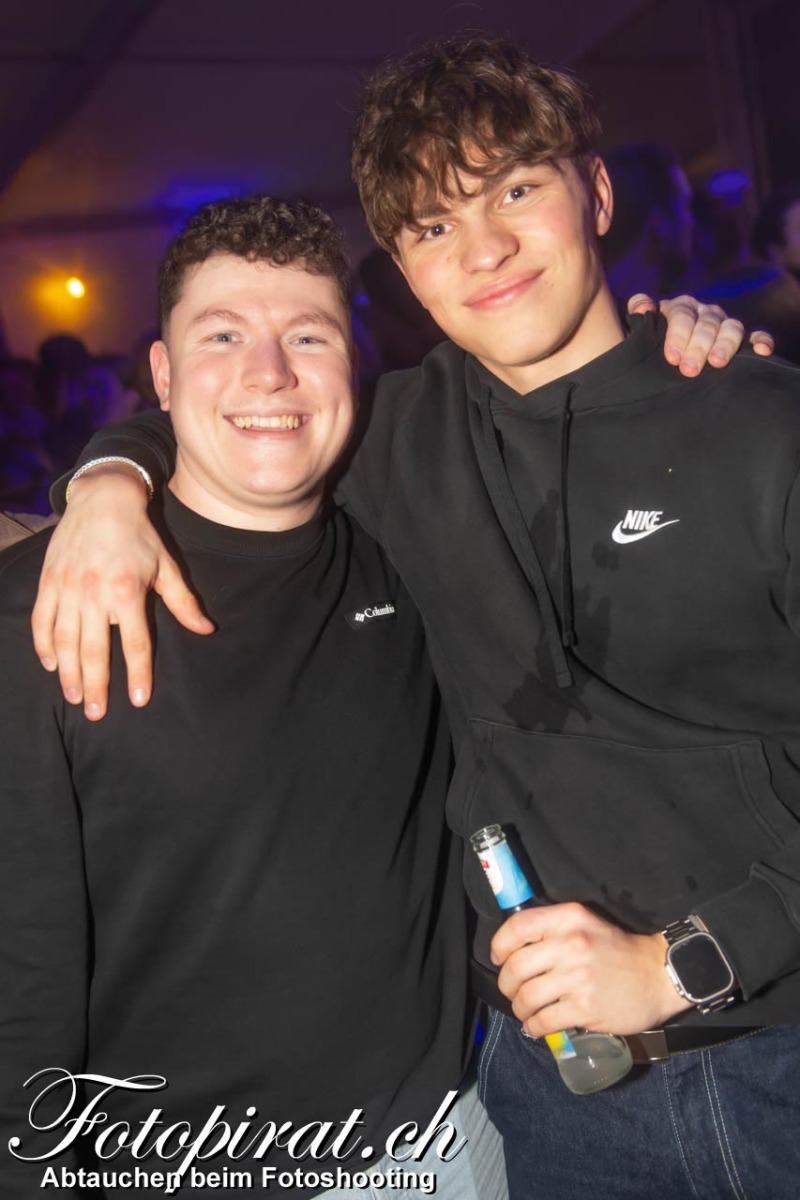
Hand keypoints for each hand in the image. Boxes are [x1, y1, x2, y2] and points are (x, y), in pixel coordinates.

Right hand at [31, 467, 213, 719]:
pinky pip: (42, 621)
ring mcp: (68, 589)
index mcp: (128, 592)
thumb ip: (183, 602)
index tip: (138, 700)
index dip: (137, 674)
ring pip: (64, 641)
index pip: (135, 644)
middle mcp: (95, 594)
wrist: (103, 500)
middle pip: (94, 651)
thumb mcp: (167, 566)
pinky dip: (44, 646)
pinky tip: (51, 665)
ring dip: (68, 674)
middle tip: (96, 713)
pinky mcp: (49, 582)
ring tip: (74, 698)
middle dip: (95, 686)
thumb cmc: (139, 535)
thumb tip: (206, 630)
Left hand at [491, 901, 690, 1035]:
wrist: (659, 975)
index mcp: (569, 918)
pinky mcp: (585, 1008)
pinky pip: (543, 1021)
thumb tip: (514, 947)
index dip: (500, 944)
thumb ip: (553, 928)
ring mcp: (578, 977)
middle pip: (516, 966)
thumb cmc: (617, 949)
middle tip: (512, 990)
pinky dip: (533, 1027)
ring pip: (526, 997)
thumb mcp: (586, 923)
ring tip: (525, 1011)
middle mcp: (571, 944)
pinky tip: (537, 1026)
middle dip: (506, 983)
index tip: (499, 958)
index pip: (518, 926)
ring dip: (519, 1008)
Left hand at [627, 294, 774, 375]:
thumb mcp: (641, 325)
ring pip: (731, 328)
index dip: (677, 335)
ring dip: (725, 345)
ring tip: (717, 363)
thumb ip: (639, 309)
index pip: (681, 315)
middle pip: (706, 325)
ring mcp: (724, 324)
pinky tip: (762, 352)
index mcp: (681, 307)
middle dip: (698, 346)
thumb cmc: (652, 341)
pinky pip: (755, 335)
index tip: (672, 358)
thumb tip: (643, 308)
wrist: (667, 354)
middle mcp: (705, 312)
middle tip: (690, 369)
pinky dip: (761, 341)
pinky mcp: (741, 338)